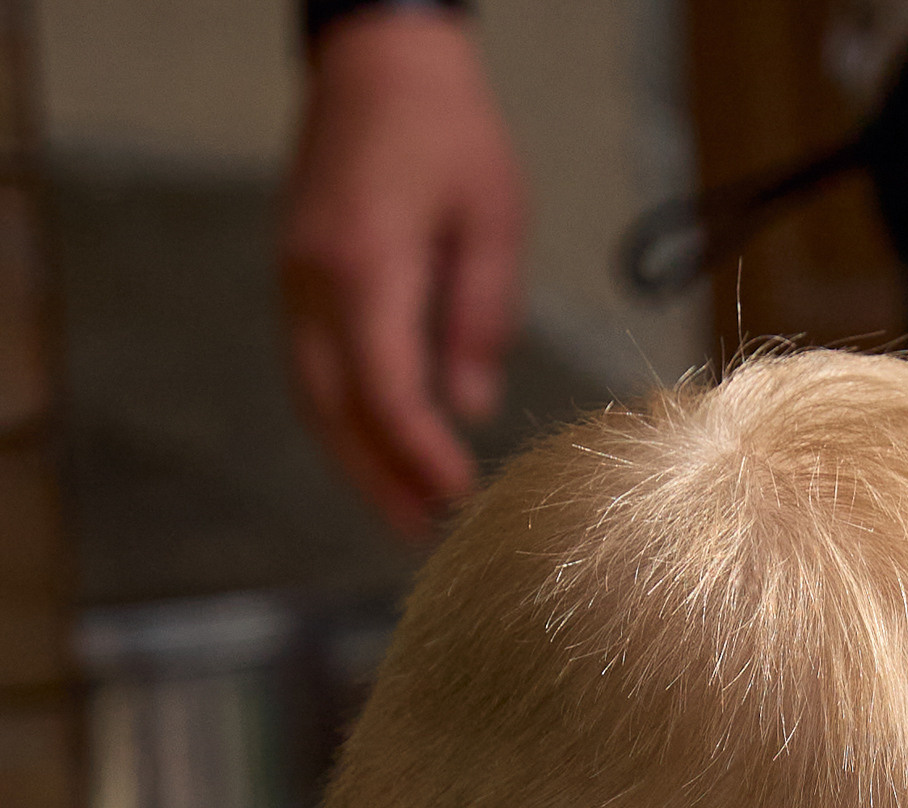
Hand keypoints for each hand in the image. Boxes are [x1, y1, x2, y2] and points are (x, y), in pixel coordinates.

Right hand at [281, 10, 527, 534]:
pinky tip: (380, 453)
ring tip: (404, 512)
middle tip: (424, 533)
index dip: (417, 452)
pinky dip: (344, 420)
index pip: (384, 386)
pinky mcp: (297, 277)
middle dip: (379, 479)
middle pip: (335, 408)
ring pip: (315, 395)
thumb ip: (481, 316)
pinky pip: (313, 368)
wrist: (377, 56)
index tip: (457, 492)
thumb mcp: (493, 217)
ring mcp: (295, 278)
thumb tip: (471, 406)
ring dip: (356, 461)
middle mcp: (316, 278)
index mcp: (367, 262)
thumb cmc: (446, 127)